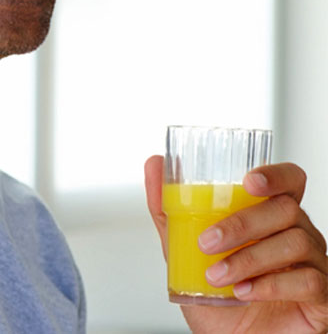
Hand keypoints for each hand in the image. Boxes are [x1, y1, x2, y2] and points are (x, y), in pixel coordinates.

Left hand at [144, 156, 327, 332]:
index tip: (248, 182)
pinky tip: (244, 293)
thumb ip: (169, 212)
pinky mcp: (323, 298)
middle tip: (206, 242)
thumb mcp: (183, 254)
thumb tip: (154, 165)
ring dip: (248, 258)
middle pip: (287, 209)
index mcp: (271, 220)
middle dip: (242, 223)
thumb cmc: (216, 301)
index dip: (276, 175)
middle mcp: (299, 237)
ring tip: (216, 276)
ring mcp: (315, 266)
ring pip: (296, 243)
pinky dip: (271, 285)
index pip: (290, 182)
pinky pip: (310, 281)